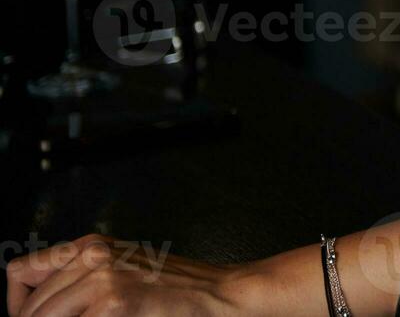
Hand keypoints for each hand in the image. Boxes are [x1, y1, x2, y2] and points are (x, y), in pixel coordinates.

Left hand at [6, 234, 253, 316]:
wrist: (222, 296)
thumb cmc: (179, 290)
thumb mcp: (124, 271)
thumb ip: (82, 282)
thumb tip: (38, 311)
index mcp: (92, 246)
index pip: (20, 273)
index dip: (20, 307)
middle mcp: (93, 256)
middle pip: (28, 309)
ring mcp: (103, 278)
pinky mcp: (115, 303)